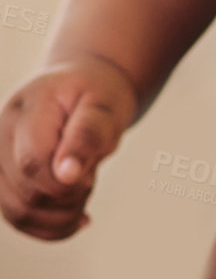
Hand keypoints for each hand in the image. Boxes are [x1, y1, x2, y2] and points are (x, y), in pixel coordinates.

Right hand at [0, 55, 136, 238]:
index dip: (66, 181)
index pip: (33, 162)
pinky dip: (51, 226)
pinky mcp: (2, 182)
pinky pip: (18, 218)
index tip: (90, 174)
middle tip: (91, 175)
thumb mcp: (105, 106)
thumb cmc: (96, 95)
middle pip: (26, 193)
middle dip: (69, 196)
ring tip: (84, 189)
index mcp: (25, 110)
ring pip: (18, 212)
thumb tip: (67, 175)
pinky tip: (78, 216)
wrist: (81, 88)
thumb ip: (88, 136)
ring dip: (62, 214)